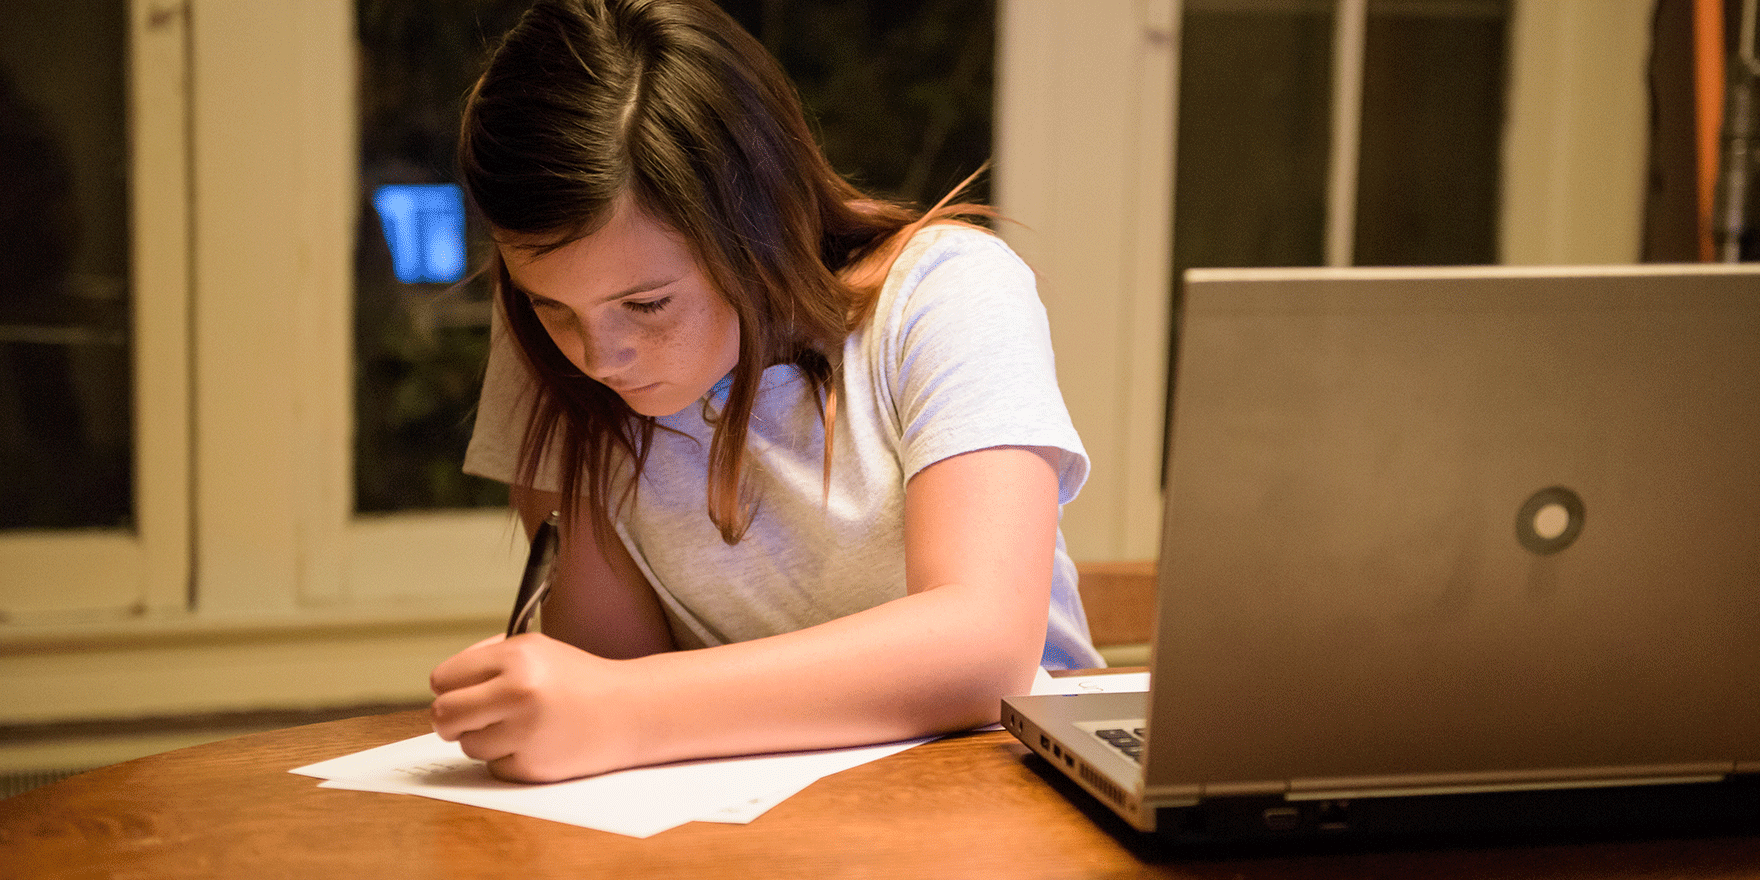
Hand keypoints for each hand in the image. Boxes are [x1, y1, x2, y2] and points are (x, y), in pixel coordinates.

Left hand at [429, 633, 650, 781]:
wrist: (629, 711)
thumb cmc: (577, 679)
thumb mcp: (536, 649)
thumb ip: (487, 658)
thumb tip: (442, 684)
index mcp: (516, 657)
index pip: (443, 679)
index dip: (448, 687)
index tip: (460, 692)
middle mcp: (518, 692)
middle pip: (443, 715)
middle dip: (450, 719)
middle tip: (468, 718)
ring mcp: (525, 732)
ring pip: (466, 745)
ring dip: (483, 739)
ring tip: (517, 727)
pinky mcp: (532, 766)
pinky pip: (492, 767)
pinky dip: (507, 759)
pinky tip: (535, 744)